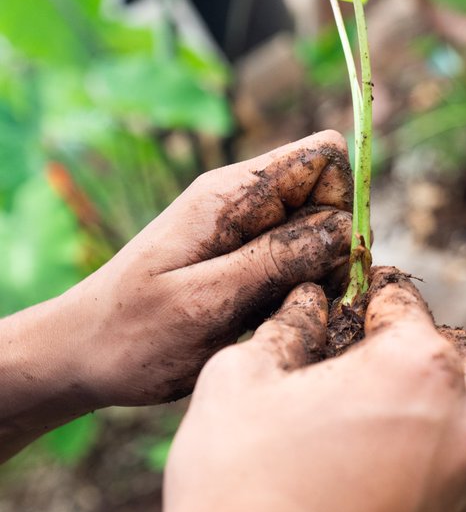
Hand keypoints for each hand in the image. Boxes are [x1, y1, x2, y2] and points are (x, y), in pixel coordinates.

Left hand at [68, 131, 351, 407]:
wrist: (78, 355)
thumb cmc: (133, 335)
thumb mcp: (206, 302)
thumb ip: (274, 260)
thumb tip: (342, 229)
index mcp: (231, 194)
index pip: (324, 156)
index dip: (341, 204)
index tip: (326, 263)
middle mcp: (241, 200)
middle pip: (329, 199)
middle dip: (334, 251)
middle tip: (297, 302)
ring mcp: (241, 229)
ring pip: (318, 235)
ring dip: (316, 279)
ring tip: (272, 319)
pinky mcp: (241, 259)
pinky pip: (295, 263)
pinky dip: (295, 294)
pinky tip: (263, 324)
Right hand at [160, 268, 465, 511]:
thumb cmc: (239, 487)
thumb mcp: (242, 377)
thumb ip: (287, 325)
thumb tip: (309, 306)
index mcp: (420, 365)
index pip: (402, 298)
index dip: (361, 291)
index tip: (334, 299)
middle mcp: (465, 419)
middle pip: (457, 352)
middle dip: (411, 343)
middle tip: (348, 357)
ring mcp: (465, 481)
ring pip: (463, 412)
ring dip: (423, 398)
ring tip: (350, 414)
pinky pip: (449, 466)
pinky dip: (419, 450)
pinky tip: (355, 468)